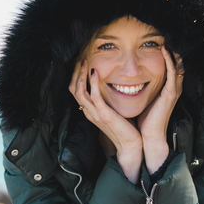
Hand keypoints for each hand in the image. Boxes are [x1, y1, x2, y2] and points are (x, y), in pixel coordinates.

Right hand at [69, 59, 142, 182]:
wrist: (130, 145)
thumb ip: (106, 101)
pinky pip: (94, 96)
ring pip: (79, 91)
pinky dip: (93, 82)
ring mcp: (95, 114)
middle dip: (75, 72)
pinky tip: (95, 72)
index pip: (75, 91)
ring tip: (84, 61)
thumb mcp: (111, 112)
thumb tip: (108, 87)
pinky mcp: (104, 115)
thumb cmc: (124, 128)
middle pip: (73, 89)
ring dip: (81, 74)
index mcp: (90, 111)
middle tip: (80, 58)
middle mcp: (89, 112)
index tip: (81, 64)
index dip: (75, 76)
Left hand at [137, 46, 183, 172]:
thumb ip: (141, 88)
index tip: (159, 40)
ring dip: (171, 51)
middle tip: (165, 34)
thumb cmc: (144, 119)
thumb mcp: (143, 99)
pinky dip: (169, 60)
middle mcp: (172, 87)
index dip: (167, 53)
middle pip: (176, 62)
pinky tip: (164, 49)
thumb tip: (128, 78)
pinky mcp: (170, 93)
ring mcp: (173, 89)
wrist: (148, 136)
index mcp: (166, 88)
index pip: (170, 66)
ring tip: (166, 37)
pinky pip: (172, 72)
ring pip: (176, 64)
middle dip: (171, 49)